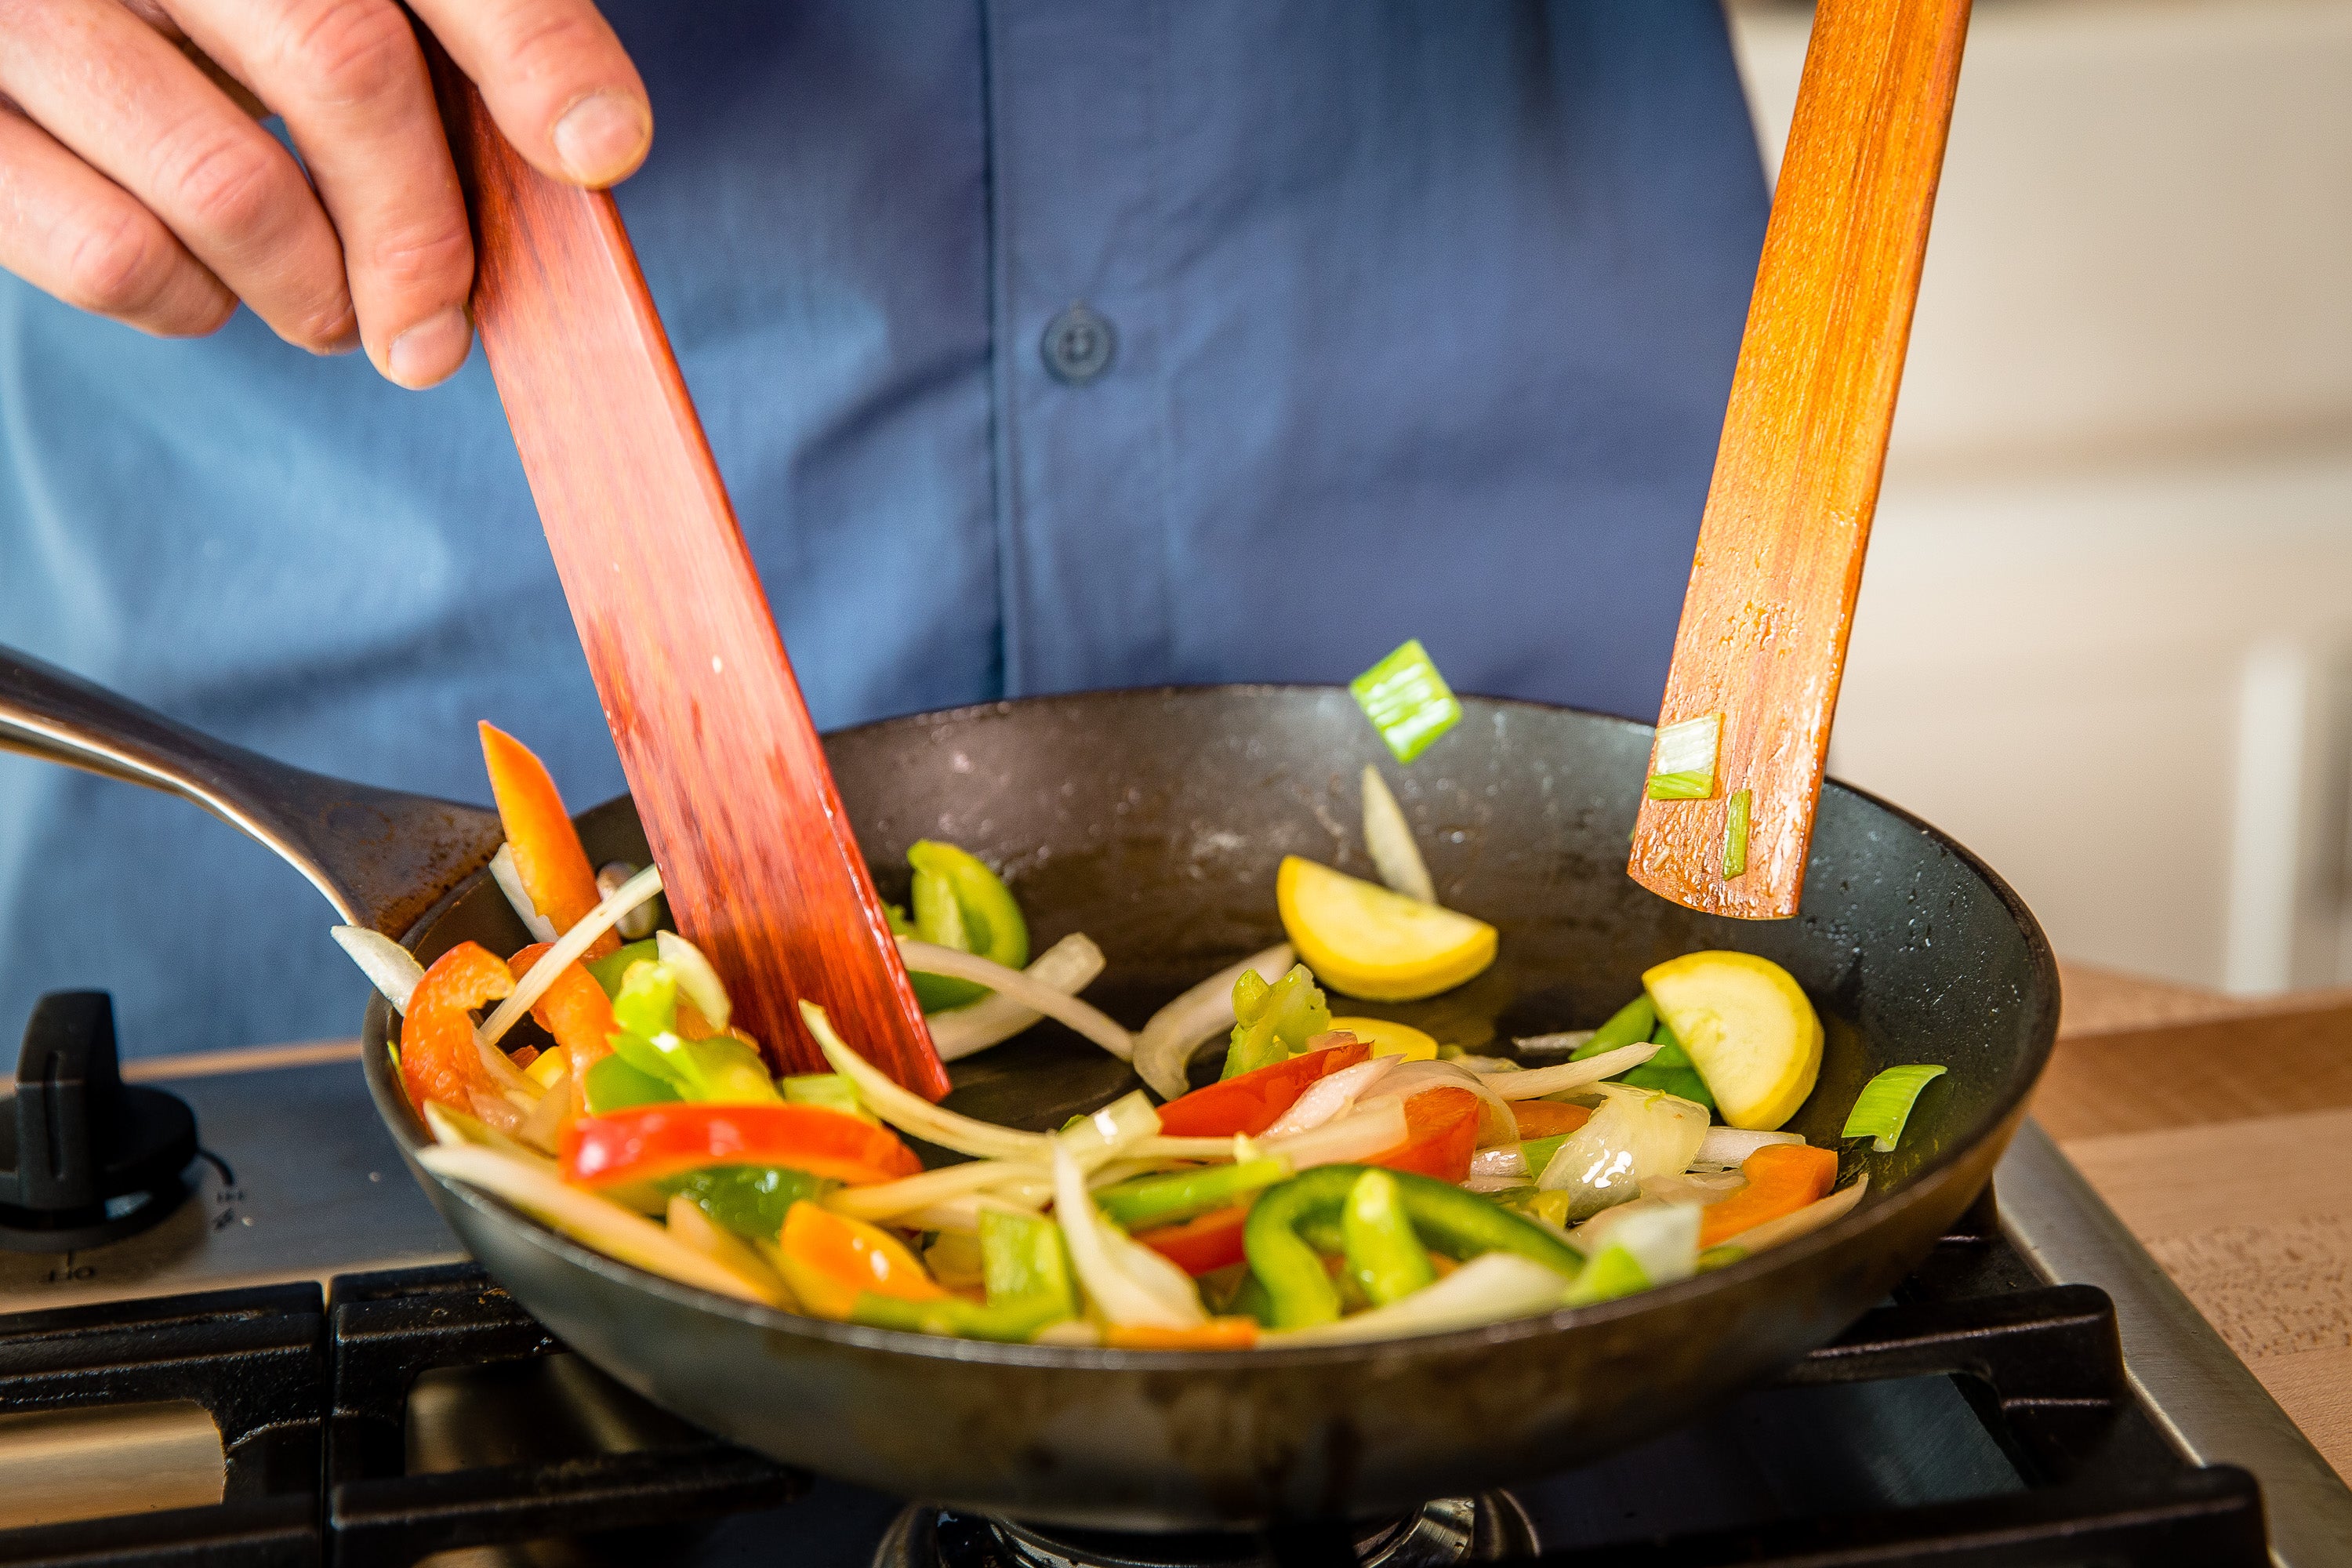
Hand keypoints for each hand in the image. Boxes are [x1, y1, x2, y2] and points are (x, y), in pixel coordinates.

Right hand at [0, 0, 649, 387]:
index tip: (604, 150)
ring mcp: (30, 14)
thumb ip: (451, 38)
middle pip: (343, 68)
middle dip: (421, 232)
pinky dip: (192, 304)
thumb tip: (588, 144)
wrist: (43, 23)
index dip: (533, 51)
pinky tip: (208, 283)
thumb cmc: (221, 23)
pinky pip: (116, 255)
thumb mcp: (326, 3)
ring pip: (233, 186)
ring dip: (314, 291)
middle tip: (436, 330)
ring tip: (330, 312)